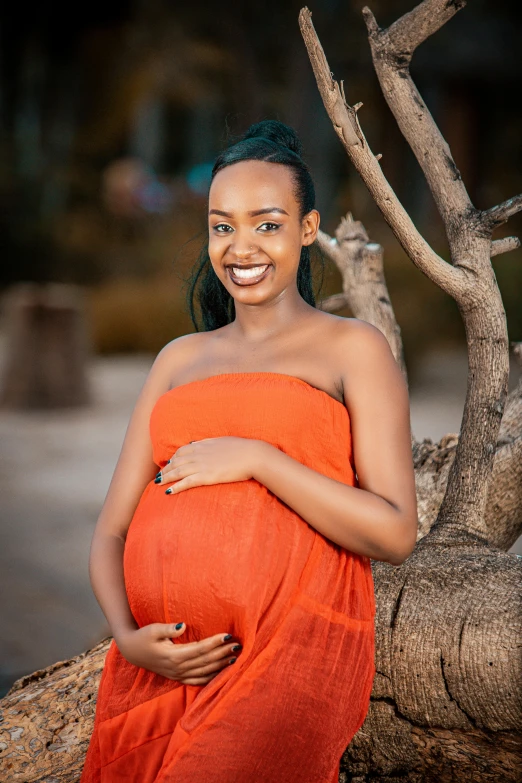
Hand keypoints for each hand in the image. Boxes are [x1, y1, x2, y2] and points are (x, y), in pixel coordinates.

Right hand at [115, 622, 242, 684]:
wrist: (131, 651)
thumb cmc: (143, 636)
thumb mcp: (153, 629)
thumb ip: (168, 628)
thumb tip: (183, 625)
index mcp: (173, 656)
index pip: (200, 649)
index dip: (214, 643)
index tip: (227, 635)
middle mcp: (178, 668)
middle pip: (205, 661)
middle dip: (222, 653)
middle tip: (237, 645)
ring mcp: (178, 675)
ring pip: (204, 672)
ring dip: (220, 665)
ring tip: (235, 657)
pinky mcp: (178, 678)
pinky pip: (197, 681)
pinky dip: (211, 677)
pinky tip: (222, 672)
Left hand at [156, 436, 264, 494]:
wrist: (252, 455)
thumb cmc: (241, 448)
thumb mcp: (221, 440)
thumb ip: (207, 442)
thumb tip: (195, 443)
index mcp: (203, 445)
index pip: (181, 451)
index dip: (173, 458)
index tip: (168, 463)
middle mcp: (198, 454)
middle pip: (176, 462)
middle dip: (165, 469)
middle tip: (158, 476)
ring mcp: (201, 465)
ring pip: (177, 472)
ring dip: (166, 477)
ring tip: (158, 483)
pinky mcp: (206, 477)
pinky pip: (186, 482)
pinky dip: (176, 487)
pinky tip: (169, 491)